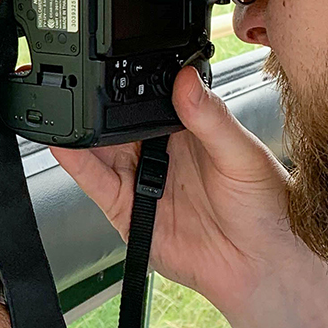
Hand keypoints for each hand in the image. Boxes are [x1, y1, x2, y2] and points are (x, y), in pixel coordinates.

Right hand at [54, 66, 313, 320]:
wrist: (260, 263)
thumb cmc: (264, 207)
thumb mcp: (242, 153)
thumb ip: (210, 117)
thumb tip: (187, 79)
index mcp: (187, 130)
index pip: (148, 99)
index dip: (130, 83)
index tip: (114, 64)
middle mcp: (159, 153)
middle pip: (116, 122)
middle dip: (95, 104)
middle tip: (80, 84)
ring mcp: (140, 181)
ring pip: (99, 150)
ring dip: (79, 132)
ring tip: (63, 111)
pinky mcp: (126, 211)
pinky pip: (95, 185)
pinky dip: (76, 165)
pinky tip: (65, 147)